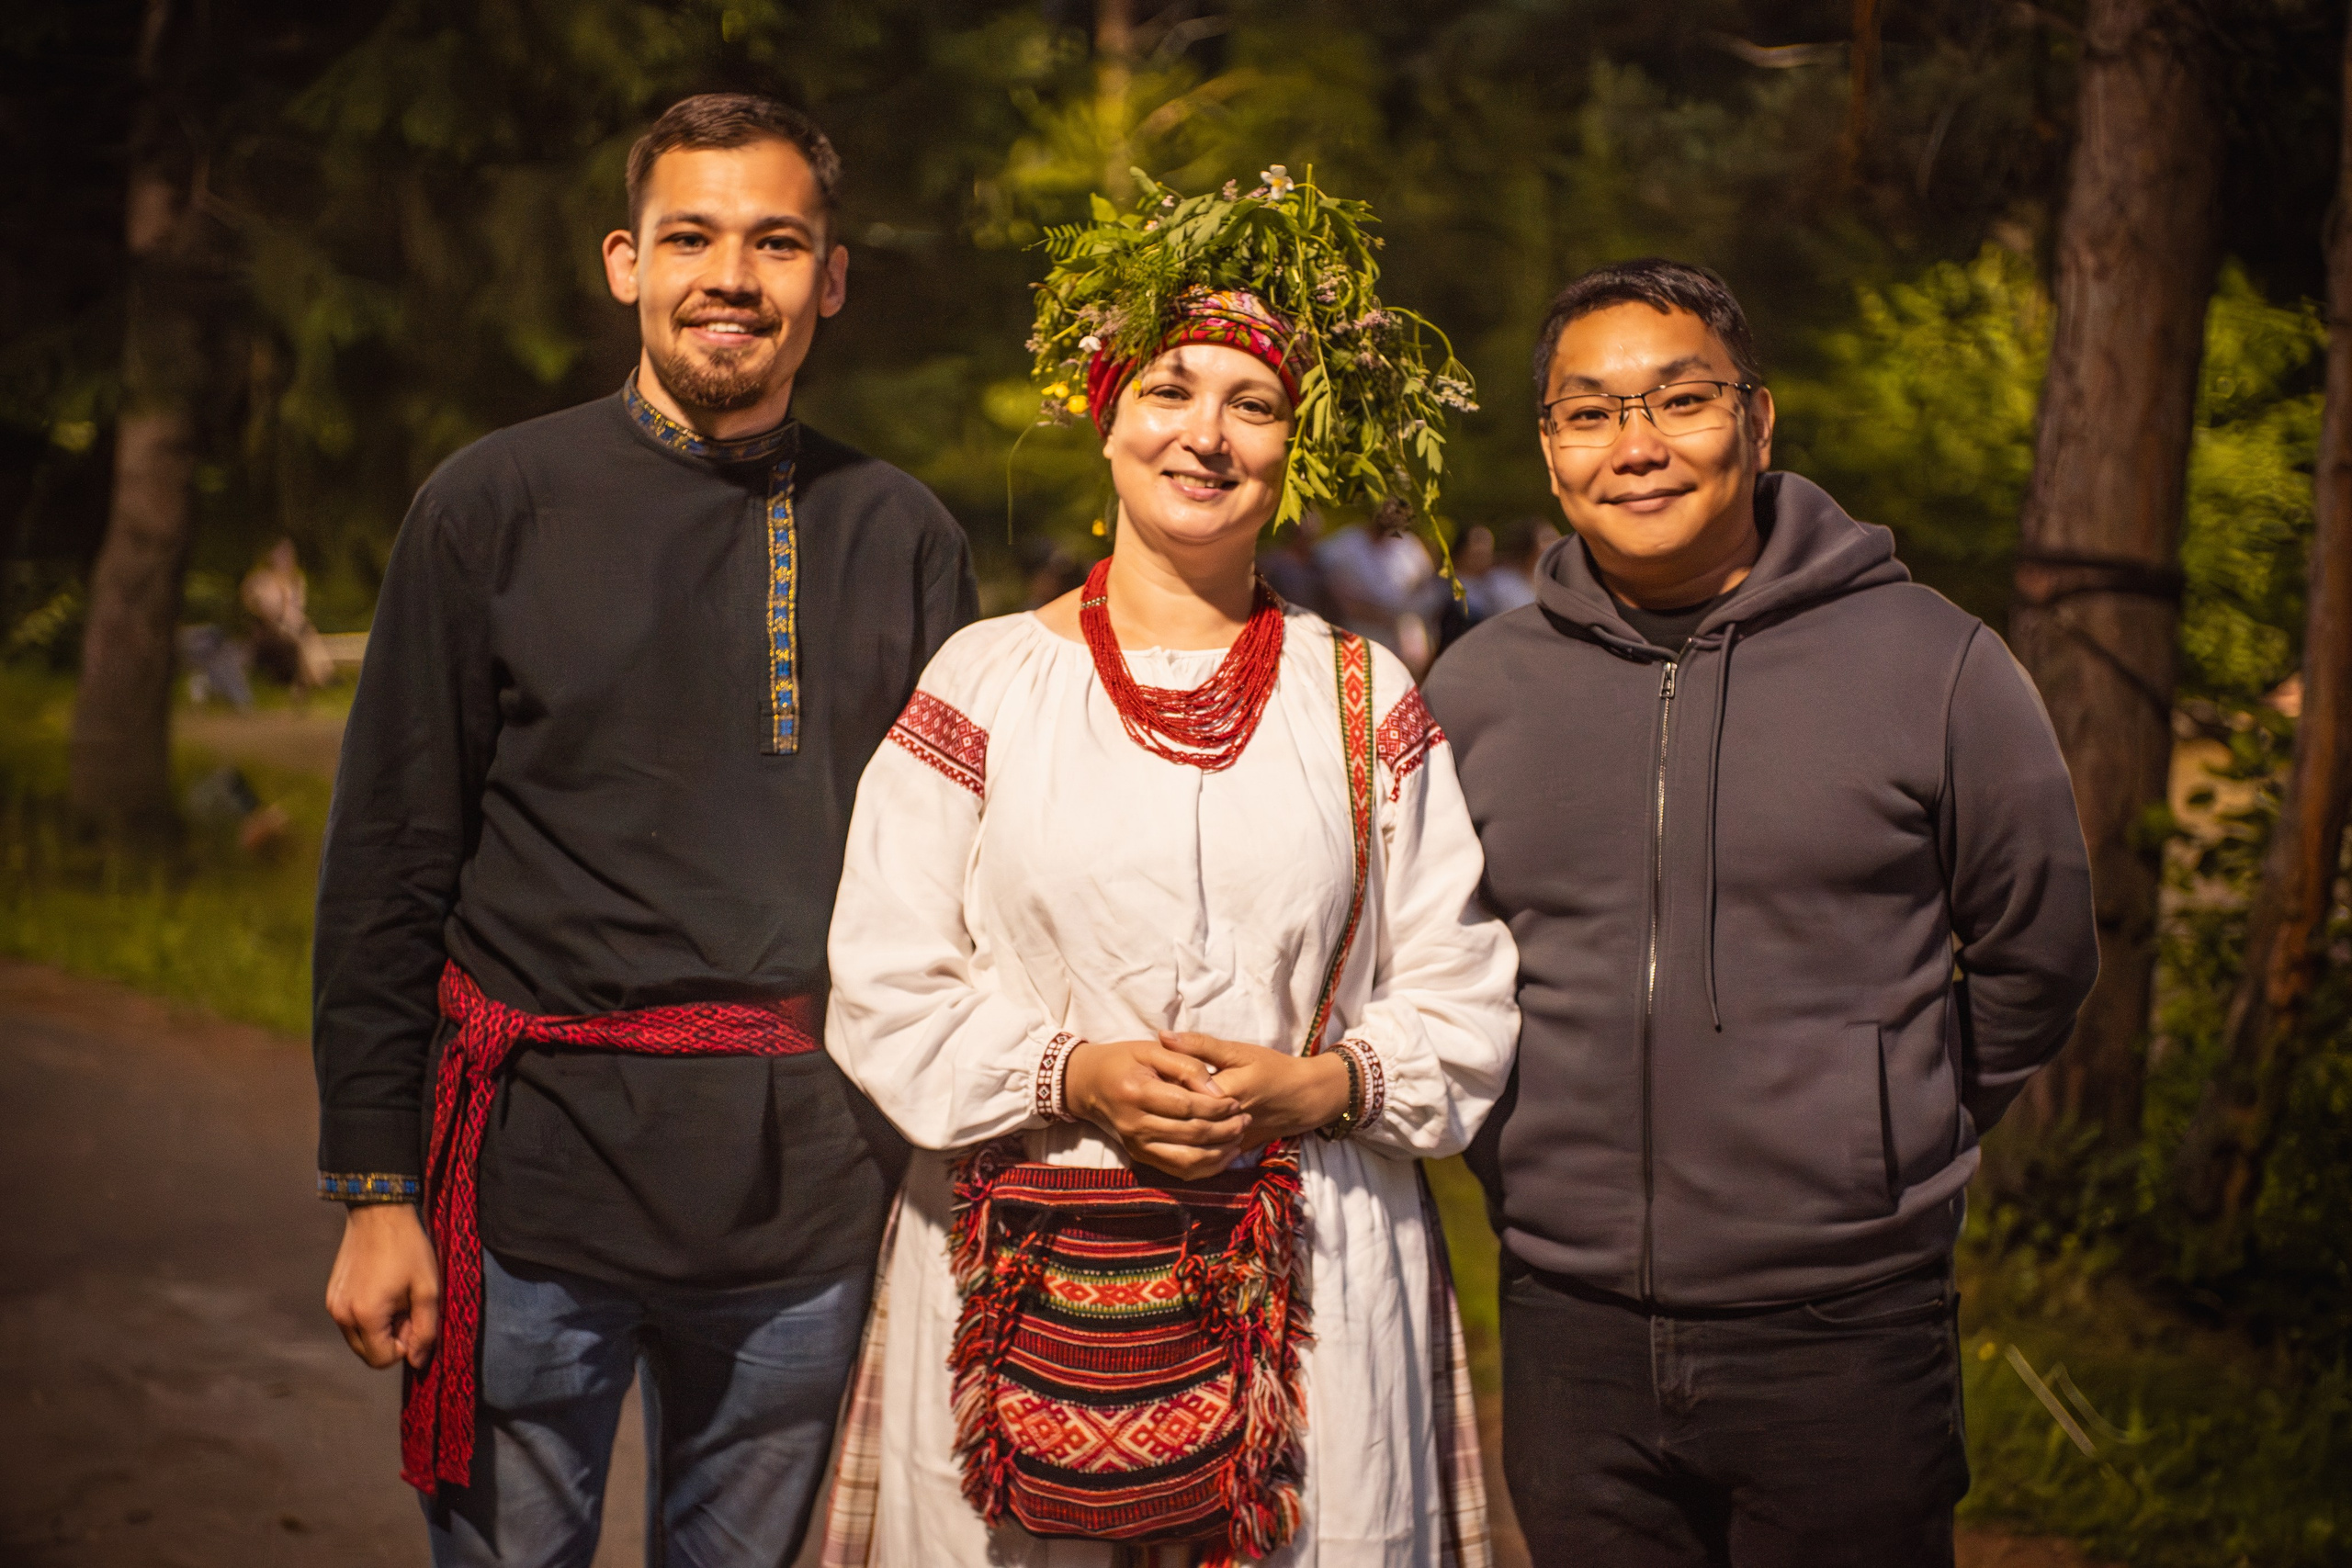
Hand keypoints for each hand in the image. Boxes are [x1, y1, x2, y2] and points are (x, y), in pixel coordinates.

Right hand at [325, 1202, 441, 1369]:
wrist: (379, 1213)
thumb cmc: (408, 1248)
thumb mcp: (427, 1289)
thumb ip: (425, 1330)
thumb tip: (417, 1362)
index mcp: (365, 1316)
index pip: (382, 1360)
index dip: (404, 1347)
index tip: (414, 1320)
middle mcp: (342, 1315)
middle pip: (367, 1353)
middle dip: (390, 1340)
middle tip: (406, 1309)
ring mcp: (332, 1305)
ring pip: (358, 1339)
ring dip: (378, 1329)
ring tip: (395, 1298)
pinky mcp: (331, 1294)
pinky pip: (350, 1321)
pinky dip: (366, 1317)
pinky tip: (382, 1291)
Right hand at [1063, 1038, 1252, 1180]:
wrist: (1088, 1084)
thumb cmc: (1123, 1061)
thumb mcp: (1152, 1050)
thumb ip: (1187, 1064)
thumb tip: (1217, 1092)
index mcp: (1136, 1093)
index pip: (1187, 1106)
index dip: (1217, 1107)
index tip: (1236, 1102)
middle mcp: (1134, 1125)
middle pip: (1191, 1135)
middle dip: (1225, 1129)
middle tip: (1245, 1119)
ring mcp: (1136, 1145)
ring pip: (1188, 1161)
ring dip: (1219, 1152)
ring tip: (1238, 1137)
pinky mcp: (1141, 1157)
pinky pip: (1179, 1171)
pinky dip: (1206, 1167)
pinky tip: (1224, 1154)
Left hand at [1157, 1032, 1351, 1145]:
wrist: (1305, 1098)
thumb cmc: (1273, 1069)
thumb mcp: (1238, 1051)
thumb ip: (1199, 1046)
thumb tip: (1162, 1035)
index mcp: (1224, 1092)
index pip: (1179, 1094)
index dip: (1160, 1086)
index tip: (1147, 1076)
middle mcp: (1224, 1122)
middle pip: (1181, 1121)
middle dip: (1162, 1110)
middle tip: (1146, 1098)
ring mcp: (1229, 1141)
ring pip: (1191, 1143)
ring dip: (1171, 1131)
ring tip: (1158, 1115)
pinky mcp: (1233, 1151)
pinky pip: (1204, 1156)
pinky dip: (1186, 1147)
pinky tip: (1174, 1135)